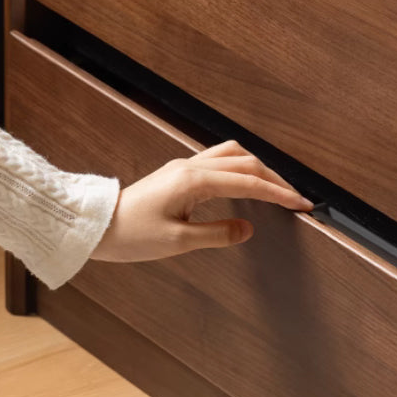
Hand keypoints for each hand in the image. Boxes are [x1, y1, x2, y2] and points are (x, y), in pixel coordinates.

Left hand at [90, 140, 313, 261]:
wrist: (96, 226)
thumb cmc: (130, 235)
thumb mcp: (177, 242)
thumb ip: (218, 234)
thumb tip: (247, 229)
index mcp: (193, 181)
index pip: (248, 182)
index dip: (278, 194)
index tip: (300, 205)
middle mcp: (190, 167)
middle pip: (246, 162)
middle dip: (275, 179)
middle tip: (295, 198)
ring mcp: (184, 166)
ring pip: (233, 154)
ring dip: (258, 168)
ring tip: (275, 187)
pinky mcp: (179, 172)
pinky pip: (219, 160)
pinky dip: (241, 168)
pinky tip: (246, 181)